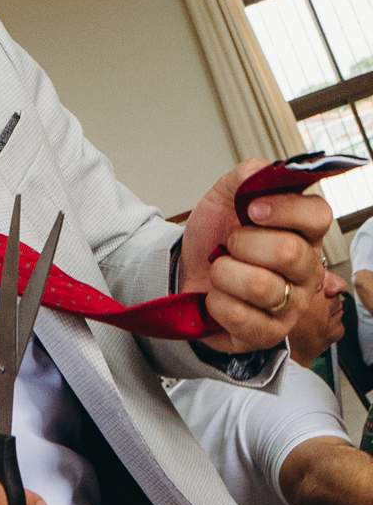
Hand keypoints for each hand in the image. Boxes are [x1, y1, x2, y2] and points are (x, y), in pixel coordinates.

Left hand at [179, 159, 329, 352]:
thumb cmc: (214, 239)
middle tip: (230, 245)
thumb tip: (262, 170)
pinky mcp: (268, 334)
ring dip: (224, 273)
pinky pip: (239, 316)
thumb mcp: (224, 198)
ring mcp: (291, 306)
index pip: (319, 216)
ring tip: (221, 272)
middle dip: (243, 243)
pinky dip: (216, 301)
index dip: (284, 209)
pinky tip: (218, 297)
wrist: (186, 273)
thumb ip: (245, 178)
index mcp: (304, 234)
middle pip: (288, 252)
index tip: (252, 210)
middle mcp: (306, 272)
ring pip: (259, 286)